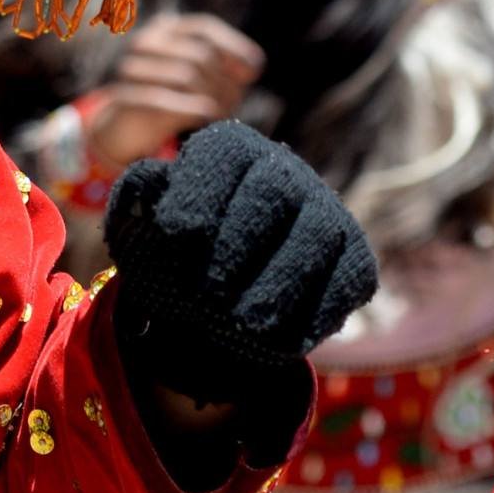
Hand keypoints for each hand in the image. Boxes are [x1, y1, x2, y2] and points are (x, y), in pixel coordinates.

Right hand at [86, 15, 264, 166]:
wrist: (126, 127)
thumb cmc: (173, 97)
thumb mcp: (199, 76)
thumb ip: (224, 65)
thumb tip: (252, 65)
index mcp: (165, 28)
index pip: (205, 27)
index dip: (234, 47)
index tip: (253, 72)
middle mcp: (146, 40)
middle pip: (200, 55)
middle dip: (224, 83)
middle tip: (233, 105)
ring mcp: (130, 66)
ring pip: (185, 76)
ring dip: (212, 99)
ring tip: (219, 114)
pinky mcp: (122, 96)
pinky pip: (162, 99)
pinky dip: (190, 109)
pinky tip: (205, 116)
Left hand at [102, 121, 375, 408]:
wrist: (219, 294)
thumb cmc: (176, 250)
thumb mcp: (145, 224)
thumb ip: (139, 199)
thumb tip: (152, 181)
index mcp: (232, 151)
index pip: (223, 152)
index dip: (200, 190)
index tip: (176, 232)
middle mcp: (285, 171)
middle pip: (275, 190)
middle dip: (240, 242)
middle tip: (208, 293)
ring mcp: (326, 213)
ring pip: (318, 234)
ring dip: (280, 282)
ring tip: (243, 323)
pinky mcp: (354, 258)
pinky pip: (349, 277)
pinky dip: (319, 311)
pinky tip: (283, 341)